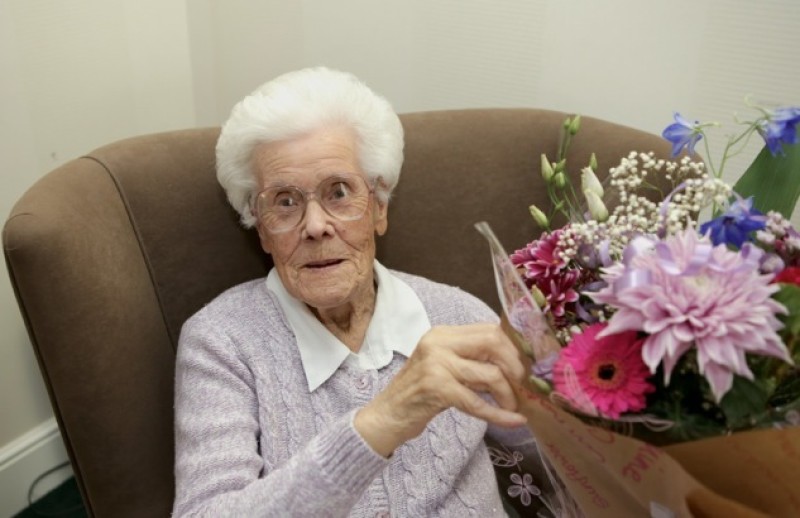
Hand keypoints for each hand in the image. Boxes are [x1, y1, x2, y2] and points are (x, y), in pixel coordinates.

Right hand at [354, 323, 526, 456]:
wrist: (386, 416)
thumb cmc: (419, 393)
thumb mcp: (444, 367)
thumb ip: (471, 360)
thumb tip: (515, 365)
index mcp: (443, 334)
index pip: (489, 330)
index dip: (512, 348)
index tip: (523, 367)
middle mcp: (439, 343)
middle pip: (493, 342)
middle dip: (514, 365)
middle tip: (521, 386)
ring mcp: (437, 364)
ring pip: (491, 373)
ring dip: (508, 395)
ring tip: (511, 408)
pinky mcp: (437, 389)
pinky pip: (478, 402)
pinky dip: (500, 415)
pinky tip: (514, 422)